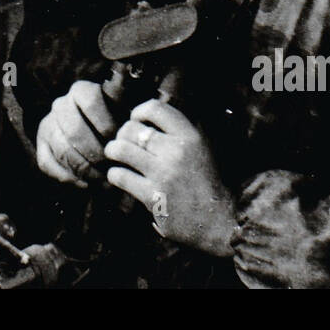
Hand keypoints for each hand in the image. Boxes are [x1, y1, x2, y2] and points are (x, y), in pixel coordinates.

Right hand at [35, 80, 116, 188]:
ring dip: (83, 168)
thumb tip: (126, 72)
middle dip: (94, 153)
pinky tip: (83, 184)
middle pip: (75, 130)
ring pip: (62, 149)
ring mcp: (48, 124)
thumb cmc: (112, 119)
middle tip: (110, 167)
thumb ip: (125, 93)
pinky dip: (66, 177)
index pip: (91, 102)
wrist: (88, 128)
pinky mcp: (40, 144)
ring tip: (100, 179)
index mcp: (81, 90)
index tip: (117, 140)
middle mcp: (61, 104)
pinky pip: (47, 163)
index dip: (105, 123)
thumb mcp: (121, 105)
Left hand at [103, 99, 235, 254]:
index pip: (155, 108)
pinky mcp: (152, 197)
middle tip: (123, 141)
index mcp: (190, 136)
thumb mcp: (203, 148)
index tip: (136, 120)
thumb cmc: (206, 182)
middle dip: (122, 133)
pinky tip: (118, 175)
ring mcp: (163, 174)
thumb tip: (152, 113)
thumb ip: (181, 129)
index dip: (139, 111)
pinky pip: (120, 176)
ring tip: (114, 154)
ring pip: (121, 150)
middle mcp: (176, 152)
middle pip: (132, 128)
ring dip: (113, 150)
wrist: (216, 220)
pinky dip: (114, 174)